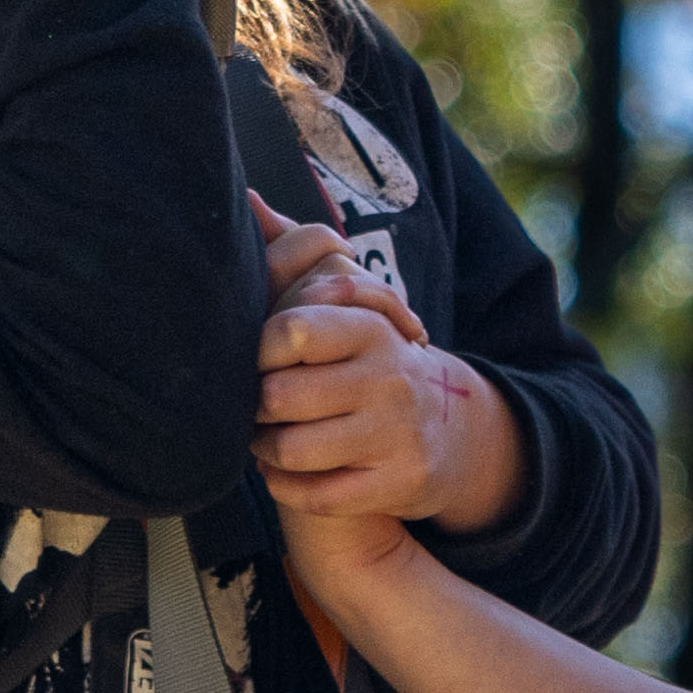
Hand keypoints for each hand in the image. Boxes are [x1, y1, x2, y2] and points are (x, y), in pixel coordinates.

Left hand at [256, 203, 515, 532]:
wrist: (447, 432)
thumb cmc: (370, 361)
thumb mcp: (349, 306)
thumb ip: (296, 252)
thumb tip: (246, 198)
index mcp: (371, 326)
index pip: (290, 331)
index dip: (256, 351)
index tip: (256, 359)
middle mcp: (388, 376)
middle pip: (279, 396)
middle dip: (253, 406)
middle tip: (252, 406)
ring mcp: (395, 433)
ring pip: (291, 449)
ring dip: (264, 449)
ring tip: (265, 438)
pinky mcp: (398, 482)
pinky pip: (315, 494)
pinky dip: (286, 486)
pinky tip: (286, 472)